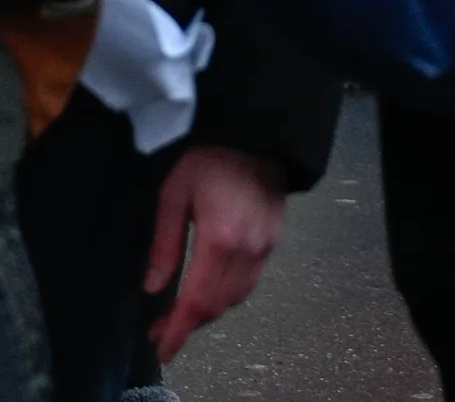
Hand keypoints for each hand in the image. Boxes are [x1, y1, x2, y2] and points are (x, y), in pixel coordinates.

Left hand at [145, 145, 286, 362]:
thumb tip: (153, 288)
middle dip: (188, 324)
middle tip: (160, 329)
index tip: (162, 349)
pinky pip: (250, 281)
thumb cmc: (210, 156)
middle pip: (217, 306)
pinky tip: (210, 288)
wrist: (258, 131)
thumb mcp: (175, 193)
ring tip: (181, 312)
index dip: (178, 331)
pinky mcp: (275, 239)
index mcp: (220, 237)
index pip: (198, 301)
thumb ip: (165, 243)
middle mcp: (248, 248)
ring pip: (236, 298)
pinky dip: (228, 294)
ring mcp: (266, 245)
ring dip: (209, 311)